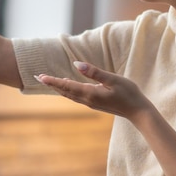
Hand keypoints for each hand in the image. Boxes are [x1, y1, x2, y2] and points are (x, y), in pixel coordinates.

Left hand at [35, 61, 152, 119]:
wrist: (138, 112)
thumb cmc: (129, 93)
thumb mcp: (113, 79)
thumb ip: (94, 72)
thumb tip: (76, 64)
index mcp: (90, 93)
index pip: (67, 85)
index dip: (53, 80)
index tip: (40, 76)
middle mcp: (87, 100)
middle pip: (65, 91)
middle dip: (51, 84)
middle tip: (37, 76)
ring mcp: (91, 103)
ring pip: (70, 95)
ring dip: (58, 87)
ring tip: (48, 81)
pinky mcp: (95, 103)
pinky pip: (76, 96)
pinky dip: (68, 90)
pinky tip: (67, 85)